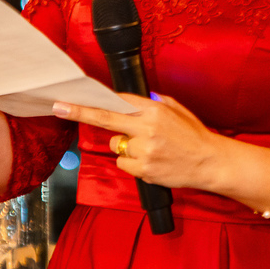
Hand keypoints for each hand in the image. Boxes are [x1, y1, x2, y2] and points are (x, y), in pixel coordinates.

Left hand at [52, 93, 224, 190]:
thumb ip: (153, 103)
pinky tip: (151, 161)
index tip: (71, 98)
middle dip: (80, 112)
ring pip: (117, 146)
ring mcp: (144, 151)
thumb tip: (132, 100)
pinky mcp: (144, 170)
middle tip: (59, 107)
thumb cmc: (194, 135)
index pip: (117, 103)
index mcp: (154, 111)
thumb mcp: (177, 110)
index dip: (92, 100)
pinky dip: (132, 163)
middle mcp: (147, 129)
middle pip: (105, 120)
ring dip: (125, 146)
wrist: (210, 163)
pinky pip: (124, 163)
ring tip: (150, 148)